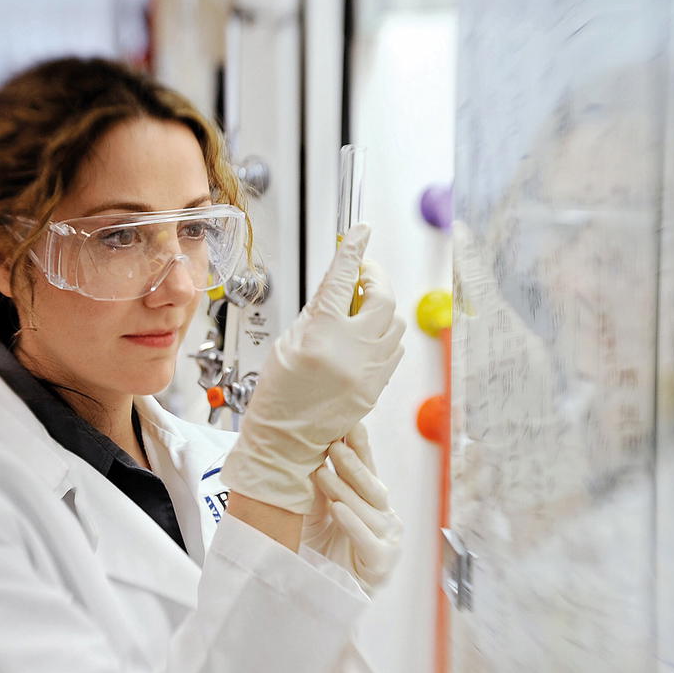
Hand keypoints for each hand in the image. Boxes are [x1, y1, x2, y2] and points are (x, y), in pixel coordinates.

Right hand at [222, 224, 405, 512]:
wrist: (287, 440)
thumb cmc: (278, 394)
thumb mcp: (288, 342)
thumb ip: (316, 312)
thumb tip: (337, 288)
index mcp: (321, 334)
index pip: (343, 279)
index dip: (354, 250)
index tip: (361, 232)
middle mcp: (351, 350)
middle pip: (382, 298)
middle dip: (375, 279)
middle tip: (364, 274)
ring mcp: (369, 370)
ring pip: (395, 324)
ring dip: (382, 309)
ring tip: (363, 309)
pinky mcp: (377, 386)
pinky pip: (395, 350)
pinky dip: (386, 336)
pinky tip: (369, 338)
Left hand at [304, 423, 402, 590]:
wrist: (325, 594)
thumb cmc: (323, 551)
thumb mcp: (319, 512)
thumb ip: (324, 485)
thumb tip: (316, 447)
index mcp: (372, 503)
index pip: (368, 470)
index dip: (361, 447)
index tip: (351, 424)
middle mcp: (385, 518)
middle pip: (371, 486)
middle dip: (352, 464)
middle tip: (333, 444)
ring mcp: (388, 540)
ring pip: (367, 510)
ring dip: (344, 490)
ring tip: (323, 474)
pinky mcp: (381, 563)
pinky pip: (367, 540)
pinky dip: (352, 524)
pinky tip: (339, 509)